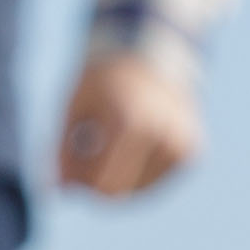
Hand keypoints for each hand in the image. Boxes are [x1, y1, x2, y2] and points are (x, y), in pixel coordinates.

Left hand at [56, 48, 202, 196]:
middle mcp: (162, 132)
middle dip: (96, 184)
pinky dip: (138, 173)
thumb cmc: (102, 81)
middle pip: (119, 193)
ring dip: (118, 176)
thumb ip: (61, 150)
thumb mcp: (72, 108)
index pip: (101, 184)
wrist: (148, 55)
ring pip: (137, 193)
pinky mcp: (192, 152)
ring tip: (110, 143)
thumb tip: (57, 190)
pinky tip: (131, 145)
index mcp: (129, 119)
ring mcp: (183, 144)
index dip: (79, 182)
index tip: (69, 165)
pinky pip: (155, 183)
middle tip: (84, 161)